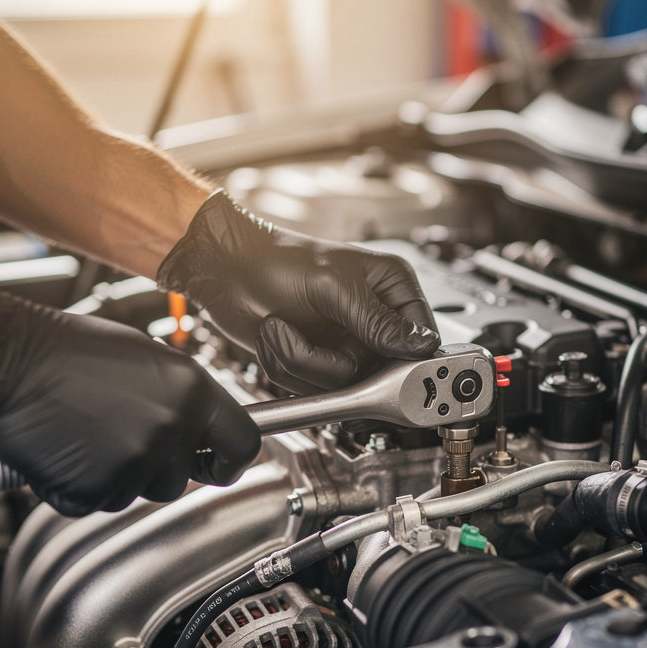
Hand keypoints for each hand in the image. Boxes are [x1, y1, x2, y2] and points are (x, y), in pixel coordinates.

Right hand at [0, 285, 260, 515]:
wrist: (5, 359)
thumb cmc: (65, 350)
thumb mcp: (146, 358)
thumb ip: (181, 397)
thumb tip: (200, 426)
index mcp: (191, 392)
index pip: (242, 444)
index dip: (232, 461)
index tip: (221, 466)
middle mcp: (170, 430)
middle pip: (184, 477)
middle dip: (160, 466)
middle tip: (123, 436)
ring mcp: (134, 464)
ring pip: (142, 492)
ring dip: (121, 475)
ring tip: (89, 434)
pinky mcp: (95, 491)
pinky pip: (100, 502)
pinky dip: (83, 486)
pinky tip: (67, 451)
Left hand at [157, 189, 439, 393]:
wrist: (225, 272)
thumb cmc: (274, 260)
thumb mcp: (331, 286)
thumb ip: (375, 320)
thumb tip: (415, 344)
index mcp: (391, 288)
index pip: (421, 338)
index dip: (401, 358)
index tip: (377, 363)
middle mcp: (373, 319)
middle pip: (379, 373)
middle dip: (331, 363)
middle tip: (308, 340)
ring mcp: (345, 344)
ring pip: (342, 385)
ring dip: (301, 362)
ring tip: (281, 328)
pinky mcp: (318, 361)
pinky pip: (314, 387)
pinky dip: (287, 367)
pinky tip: (277, 337)